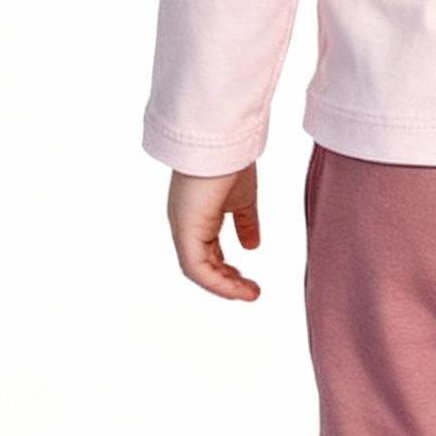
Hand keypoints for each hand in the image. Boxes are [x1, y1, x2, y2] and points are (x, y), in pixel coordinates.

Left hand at [166, 163, 261, 300]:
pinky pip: (197, 269)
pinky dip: (218, 282)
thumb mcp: (242, 199)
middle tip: (251, 292)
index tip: (246, 281)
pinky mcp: (185, 232)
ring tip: (249, 294)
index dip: (225, 270)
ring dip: (224, 286)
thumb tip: (252, 246)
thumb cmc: (231, 161)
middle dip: (227, 282)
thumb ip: (246, 223)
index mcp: (196, 216)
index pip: (206, 253)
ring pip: (198, 271)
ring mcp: (182, 228)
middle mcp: (184, 225)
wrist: (223, 141)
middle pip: (201, 266)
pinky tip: (238, 286)